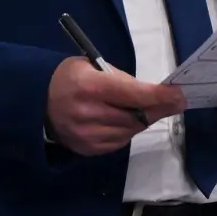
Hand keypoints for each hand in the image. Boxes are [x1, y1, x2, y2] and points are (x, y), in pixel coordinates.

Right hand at [46, 58, 186, 155]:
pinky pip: (120, 141)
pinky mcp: (88, 149)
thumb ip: (120, 79)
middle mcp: (88, 113)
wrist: (36, 103)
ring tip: (147, 108)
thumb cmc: (68, 78)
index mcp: (90, 86)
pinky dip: (127, 130)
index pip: (133, 94)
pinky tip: (123, 119)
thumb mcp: (90, 66)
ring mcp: (87, 135)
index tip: (179, 96)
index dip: (160, 96)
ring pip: (131, 130)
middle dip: (158, 108)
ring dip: (143, 119)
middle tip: (175, 101)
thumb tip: (152, 93)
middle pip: (136, 116)